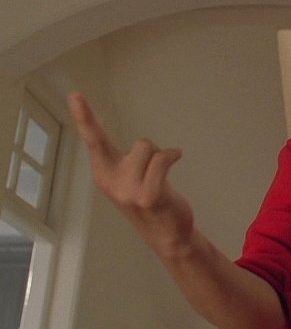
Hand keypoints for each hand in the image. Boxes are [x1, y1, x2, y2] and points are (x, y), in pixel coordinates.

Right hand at [69, 93, 193, 256]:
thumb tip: (141, 148)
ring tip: (162, 179)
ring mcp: (128, 191)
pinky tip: (177, 159)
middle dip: (154, 154)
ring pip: (153, 151)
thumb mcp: (131, 179)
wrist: (167, 234)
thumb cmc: (152, 201)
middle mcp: (112, 182)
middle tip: (155, 175)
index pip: (94, 141)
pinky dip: (173, 155)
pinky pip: (163, 160)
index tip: (75, 95)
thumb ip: (127, 162)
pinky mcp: (148, 196)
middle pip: (141, 145)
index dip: (85, 117)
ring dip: (164, 159)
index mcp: (104, 174)